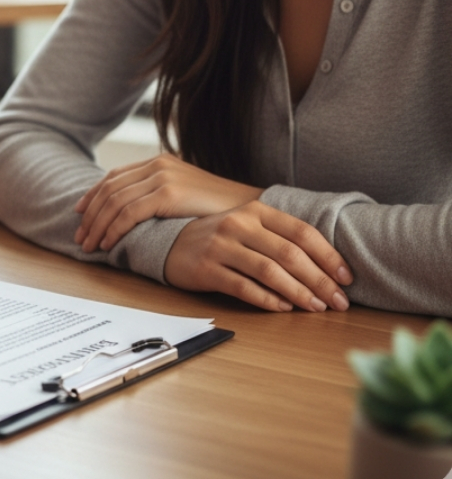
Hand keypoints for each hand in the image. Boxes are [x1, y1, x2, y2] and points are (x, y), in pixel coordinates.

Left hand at [73, 154, 261, 252]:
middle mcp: (156, 165)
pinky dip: (113, 229)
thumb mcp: (185, 195)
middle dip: (90, 214)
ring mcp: (162, 177)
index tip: (80, 213)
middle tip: (80, 236)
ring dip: (97, 225)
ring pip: (114, 202)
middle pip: (109, 189)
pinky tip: (108, 243)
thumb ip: (160, 196)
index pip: (114, 177)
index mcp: (158, 163)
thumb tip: (132, 212)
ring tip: (89, 245)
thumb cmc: (218, 209)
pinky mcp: (168, 193)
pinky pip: (129, 213)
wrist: (252, 207)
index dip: (93, 195)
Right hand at [163, 202, 352, 312]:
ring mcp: (220, 246)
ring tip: (317, 307)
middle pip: (289, 253)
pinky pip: (243, 287)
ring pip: (269, 271)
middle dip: (320, 280)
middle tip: (339, 301)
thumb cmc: (221, 238)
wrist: (172, 243)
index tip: (347, 278)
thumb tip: (327, 266)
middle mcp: (238, 224)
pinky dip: (268, 300)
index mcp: (254, 210)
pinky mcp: (206, 268)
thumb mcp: (249, 226)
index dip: (328, 255)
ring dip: (298, 292)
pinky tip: (284, 308)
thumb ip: (280, 237)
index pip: (300, 231)